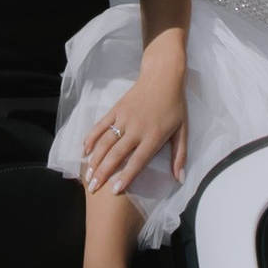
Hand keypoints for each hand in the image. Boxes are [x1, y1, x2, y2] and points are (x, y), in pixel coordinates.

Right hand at [82, 57, 187, 193]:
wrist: (163, 76)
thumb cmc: (175, 105)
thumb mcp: (183, 130)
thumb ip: (180, 156)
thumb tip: (179, 178)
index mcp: (154, 136)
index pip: (137, 161)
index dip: (126, 176)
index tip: (115, 191)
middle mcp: (136, 129)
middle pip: (116, 155)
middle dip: (104, 173)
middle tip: (94, 188)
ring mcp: (124, 119)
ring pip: (105, 142)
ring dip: (94, 160)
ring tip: (88, 176)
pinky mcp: (116, 110)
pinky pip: (100, 126)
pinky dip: (91, 138)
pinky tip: (84, 150)